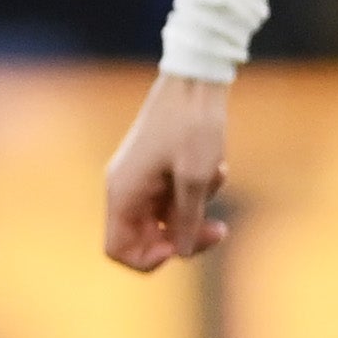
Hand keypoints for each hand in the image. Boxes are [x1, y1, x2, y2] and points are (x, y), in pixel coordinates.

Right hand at [100, 71, 233, 270]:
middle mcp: (124, 188)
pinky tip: (217, 168)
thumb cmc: (193, 126)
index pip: (118, 249)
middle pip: (145, 237)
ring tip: (218, 179)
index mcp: (123, 194)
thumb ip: (187, 221)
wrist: (194, 79)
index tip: (180, 246)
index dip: (149, 259)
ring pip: (163, 217)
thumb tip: (183, 252)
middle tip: (219, 229)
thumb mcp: (196, 179)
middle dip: (184, 237)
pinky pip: (171, 195)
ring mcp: (138, 177)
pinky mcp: (153, 167)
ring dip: (195, 210)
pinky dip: (195, 191)